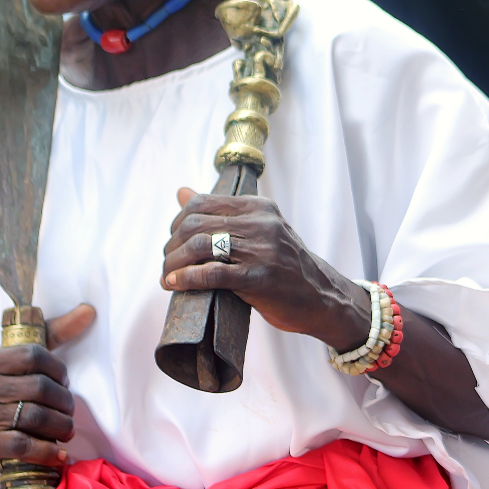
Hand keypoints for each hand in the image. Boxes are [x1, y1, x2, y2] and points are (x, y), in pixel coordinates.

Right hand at [0, 303, 95, 486]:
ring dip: (61, 426)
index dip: (57, 369)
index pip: (32, 355)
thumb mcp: (11, 366)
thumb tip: (88, 310)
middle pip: (38, 387)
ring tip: (67, 430)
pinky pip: (24, 445)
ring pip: (35, 416)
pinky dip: (47, 451)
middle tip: (68, 411)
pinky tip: (58, 454)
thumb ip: (49, 335)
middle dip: (63, 401)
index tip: (64, 382)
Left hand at [163, 188, 367, 346]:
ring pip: (199, 246)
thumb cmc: (284, 265)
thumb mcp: (257, 229)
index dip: (178, 221)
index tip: (173, 240)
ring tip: (166, 276)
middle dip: (172, 245)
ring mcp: (261, 250)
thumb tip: (181, 192)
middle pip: (196, 225)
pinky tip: (174, 285)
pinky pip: (211, 274)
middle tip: (167, 263)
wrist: (321, 297)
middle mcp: (259, 223)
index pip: (203, 203)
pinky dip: (186, 278)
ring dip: (174, 264)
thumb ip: (220, 212)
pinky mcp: (259, 278)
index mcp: (258, 207)